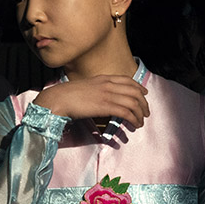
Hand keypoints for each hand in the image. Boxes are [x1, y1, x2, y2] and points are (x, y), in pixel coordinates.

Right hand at [33, 76, 149, 129]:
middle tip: (146, 112)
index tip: (144, 94)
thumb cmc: (68, 95)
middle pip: (134, 91)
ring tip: (141, 121)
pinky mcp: (106, 106)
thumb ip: (97, 90)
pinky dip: (134, 119)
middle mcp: (108, 84)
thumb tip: (104, 99)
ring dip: (140, 113)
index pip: (127, 80)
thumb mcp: (86, 87)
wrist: (59, 98)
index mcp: (103, 78)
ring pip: (133, 102)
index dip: (139, 87)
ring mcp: (108, 95)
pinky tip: (134, 124)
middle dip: (143, 103)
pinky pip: (126, 112)